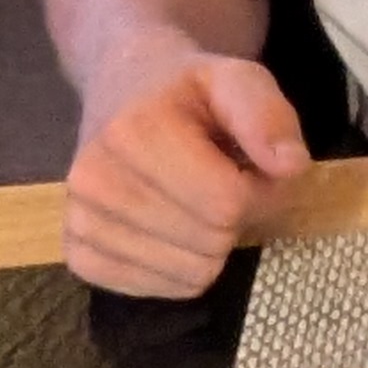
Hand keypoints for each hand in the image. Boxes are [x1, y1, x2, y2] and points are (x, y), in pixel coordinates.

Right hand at [62, 54, 308, 297]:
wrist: (122, 89)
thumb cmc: (188, 89)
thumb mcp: (238, 79)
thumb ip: (268, 116)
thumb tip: (289, 165)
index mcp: (133, 131)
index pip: (227, 202)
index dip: (262, 191)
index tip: (257, 167)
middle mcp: (94, 180)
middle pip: (209, 242)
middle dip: (238, 217)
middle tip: (228, 181)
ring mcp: (79, 221)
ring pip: (188, 274)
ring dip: (211, 245)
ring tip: (198, 199)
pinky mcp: (77, 254)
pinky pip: (156, 288)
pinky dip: (179, 266)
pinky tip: (172, 224)